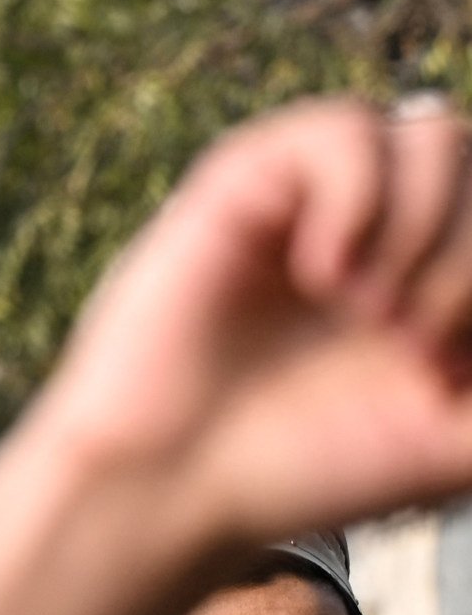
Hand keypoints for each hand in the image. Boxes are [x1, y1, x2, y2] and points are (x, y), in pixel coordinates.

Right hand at [0, 98, 471, 614]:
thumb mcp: (459, 441)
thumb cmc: (304, 469)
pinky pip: (347, 128)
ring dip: (427, 229)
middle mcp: (390, 228)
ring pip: (437, 136)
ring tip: (367, 308)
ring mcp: (321, 200)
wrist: (172, 487)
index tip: (445, 374)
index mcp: (444, 277)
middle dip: (469, 262)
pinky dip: (357, 197)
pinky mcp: (250, 180)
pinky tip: (320, 271)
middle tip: (411, 346)